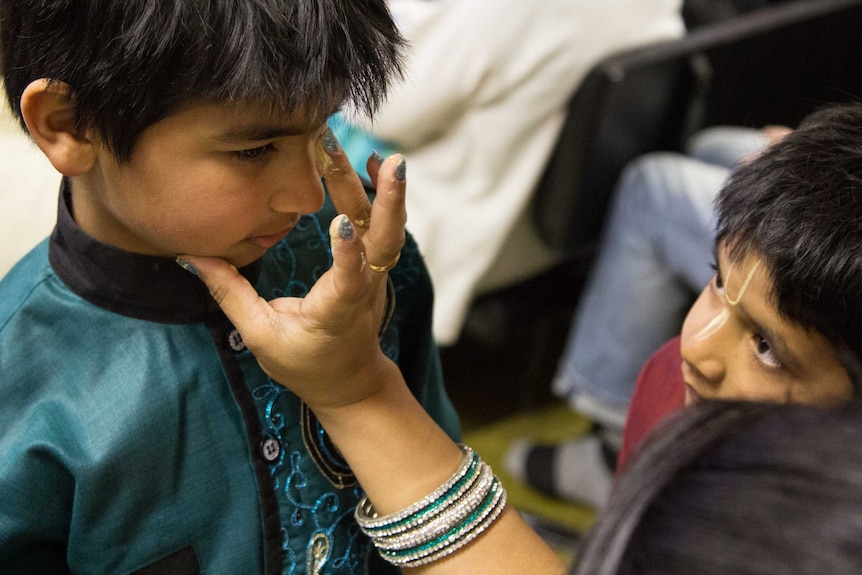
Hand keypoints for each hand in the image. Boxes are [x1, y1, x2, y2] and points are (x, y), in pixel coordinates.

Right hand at [179, 132, 407, 411]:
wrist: (350, 379)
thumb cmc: (304, 363)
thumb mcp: (262, 336)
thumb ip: (231, 295)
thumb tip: (192, 258)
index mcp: (337, 312)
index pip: (347, 282)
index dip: (348, 255)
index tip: (343, 223)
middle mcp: (364, 291)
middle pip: (385, 244)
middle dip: (387, 201)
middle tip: (391, 162)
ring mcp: (376, 278)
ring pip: (390, 231)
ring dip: (387, 191)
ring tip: (385, 156)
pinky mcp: (376, 267)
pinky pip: (386, 228)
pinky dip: (384, 196)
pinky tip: (374, 164)